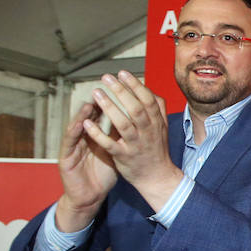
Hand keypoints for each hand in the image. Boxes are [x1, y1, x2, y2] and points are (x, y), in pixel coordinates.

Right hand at [54, 100, 118, 231]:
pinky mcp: (65, 159)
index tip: (120, 91)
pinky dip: (75, 132)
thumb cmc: (102, 173)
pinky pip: (71, 144)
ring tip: (90, 103)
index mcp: (95, 136)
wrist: (89, 196)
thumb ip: (119, 135)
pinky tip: (79, 124)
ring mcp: (73, 147)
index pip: (102, 116)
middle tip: (104, 89)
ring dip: (83, 115)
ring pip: (78, 126)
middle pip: (89, 118)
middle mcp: (83, 138)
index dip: (111, 103)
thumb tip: (134, 118)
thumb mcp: (114, 151)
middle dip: (97, 103)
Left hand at [78, 72, 182, 211]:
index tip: (122, 73)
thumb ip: (157, 108)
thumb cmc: (156, 149)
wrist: (157, 177)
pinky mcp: (124, 157)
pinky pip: (110, 144)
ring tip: (96, 93)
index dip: (135, 85)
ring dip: (109, 107)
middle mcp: (147, 132)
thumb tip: (149, 89)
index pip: (147, 100)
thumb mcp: (162, 127)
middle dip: (121, 91)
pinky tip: (87, 123)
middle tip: (106, 78)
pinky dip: (98, 134)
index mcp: (156, 123)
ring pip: (122, 124)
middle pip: (135, 108)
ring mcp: (135, 145)